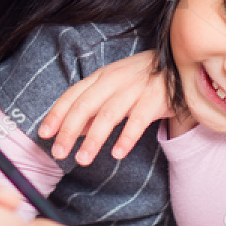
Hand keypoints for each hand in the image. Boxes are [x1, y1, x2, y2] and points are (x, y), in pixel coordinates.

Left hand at [36, 50, 169, 164]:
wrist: (181, 65)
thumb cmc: (142, 80)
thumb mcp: (113, 89)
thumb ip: (93, 108)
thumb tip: (69, 131)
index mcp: (101, 76)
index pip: (72, 95)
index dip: (56, 115)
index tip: (44, 134)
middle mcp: (115, 80)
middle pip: (85, 105)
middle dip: (68, 131)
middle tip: (58, 153)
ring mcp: (136, 88)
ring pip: (108, 114)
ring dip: (93, 139)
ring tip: (82, 159)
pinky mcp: (156, 98)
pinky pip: (139, 120)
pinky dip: (127, 137)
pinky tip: (117, 154)